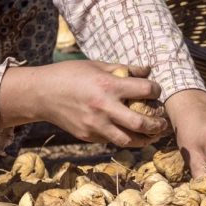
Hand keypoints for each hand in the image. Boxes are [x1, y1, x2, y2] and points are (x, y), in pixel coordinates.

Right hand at [0, 61, 168, 146]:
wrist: (41, 94)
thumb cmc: (70, 74)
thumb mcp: (97, 65)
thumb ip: (124, 69)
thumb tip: (148, 70)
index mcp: (108, 85)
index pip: (145, 90)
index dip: (156, 90)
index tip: (156, 91)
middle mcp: (104, 107)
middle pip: (141, 123)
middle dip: (158, 124)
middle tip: (164, 123)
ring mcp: (95, 125)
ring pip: (128, 140)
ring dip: (144, 139)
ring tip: (152, 135)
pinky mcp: (88, 136)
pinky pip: (111, 141)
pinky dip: (124, 138)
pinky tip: (130, 133)